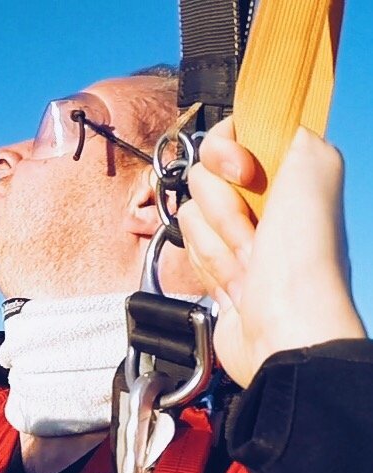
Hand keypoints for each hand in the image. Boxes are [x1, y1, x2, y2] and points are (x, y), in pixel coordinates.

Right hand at [180, 120, 364, 387]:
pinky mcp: (218, 266)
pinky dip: (208, 264)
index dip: (227, 152)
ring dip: (216, 241)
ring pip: (192, 213)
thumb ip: (290, 126)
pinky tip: (235, 281)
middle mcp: (266, 198)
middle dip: (222, 206)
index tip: (244, 172)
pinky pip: (189, 248)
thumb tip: (261, 116)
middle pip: (204, 176)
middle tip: (254, 231)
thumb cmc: (300, 257)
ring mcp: (240, 234)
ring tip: (248, 264)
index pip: (232, 135)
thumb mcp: (313, 165)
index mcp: (289, 169)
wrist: (283, 326)